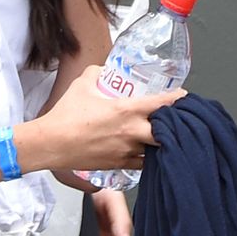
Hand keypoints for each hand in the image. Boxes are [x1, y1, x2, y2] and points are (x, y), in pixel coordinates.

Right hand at [40, 65, 183, 172]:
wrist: (53, 143)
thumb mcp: (82, 85)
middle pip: (168, 132)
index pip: (161, 104)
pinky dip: (147, 157)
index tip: (183, 96)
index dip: (176, 99)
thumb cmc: (66, 115)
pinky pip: (142, 163)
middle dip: (175, 126)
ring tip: (162, 136)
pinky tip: (145, 151)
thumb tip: (103, 70)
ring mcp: (127, 151)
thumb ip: (96, 73)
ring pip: (156, 150)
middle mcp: (132, 132)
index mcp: (126, 110)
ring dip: (161, 143)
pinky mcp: (120, 165)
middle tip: (175, 120)